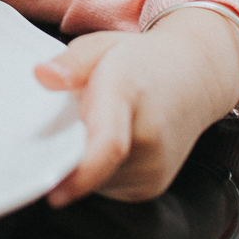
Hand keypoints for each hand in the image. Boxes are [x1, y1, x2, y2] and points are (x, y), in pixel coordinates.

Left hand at [34, 8, 238, 206]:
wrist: (195, 77)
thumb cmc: (142, 61)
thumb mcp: (101, 46)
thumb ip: (71, 61)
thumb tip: (42, 76)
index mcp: (129, 97)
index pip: (109, 144)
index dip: (81, 174)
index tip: (53, 193)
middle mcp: (147, 138)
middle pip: (90, 165)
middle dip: (62, 157)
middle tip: (59, 127)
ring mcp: (153, 167)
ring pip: (95, 180)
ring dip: (79, 163)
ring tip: (89, 129)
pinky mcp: (151, 186)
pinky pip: (107, 187)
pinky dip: (94, 172)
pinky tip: (100, 144)